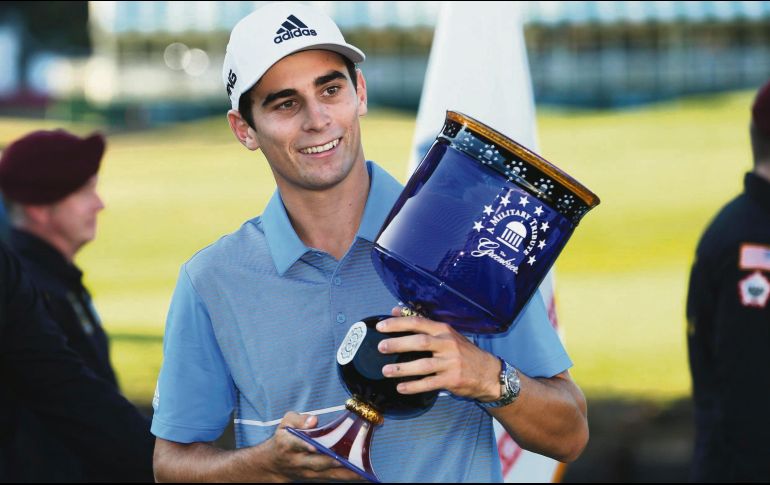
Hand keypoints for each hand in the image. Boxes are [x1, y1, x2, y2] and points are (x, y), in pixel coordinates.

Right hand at [261, 412, 364, 481]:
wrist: (274, 464)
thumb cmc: (283, 438)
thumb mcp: (285, 423)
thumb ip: (298, 419)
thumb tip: (313, 420)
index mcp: (288, 444)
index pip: (296, 444)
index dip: (304, 445)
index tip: (314, 446)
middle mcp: (298, 460)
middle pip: (316, 462)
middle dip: (332, 461)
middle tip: (348, 458)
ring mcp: (307, 472)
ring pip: (327, 473)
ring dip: (345, 472)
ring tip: (363, 470)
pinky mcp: (315, 478)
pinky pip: (332, 478)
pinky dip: (347, 477)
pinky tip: (363, 475)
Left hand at [376, 307, 501, 401]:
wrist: (488, 373)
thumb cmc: (463, 352)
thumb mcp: (446, 334)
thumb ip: (422, 323)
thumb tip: (396, 310)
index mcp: (444, 330)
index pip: (418, 323)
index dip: (398, 323)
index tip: (381, 326)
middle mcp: (448, 344)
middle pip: (420, 342)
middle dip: (398, 344)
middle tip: (381, 347)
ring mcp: (451, 363)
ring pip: (423, 365)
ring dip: (403, 368)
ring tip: (386, 371)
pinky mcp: (452, 380)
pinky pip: (429, 383)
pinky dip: (413, 386)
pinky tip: (401, 387)